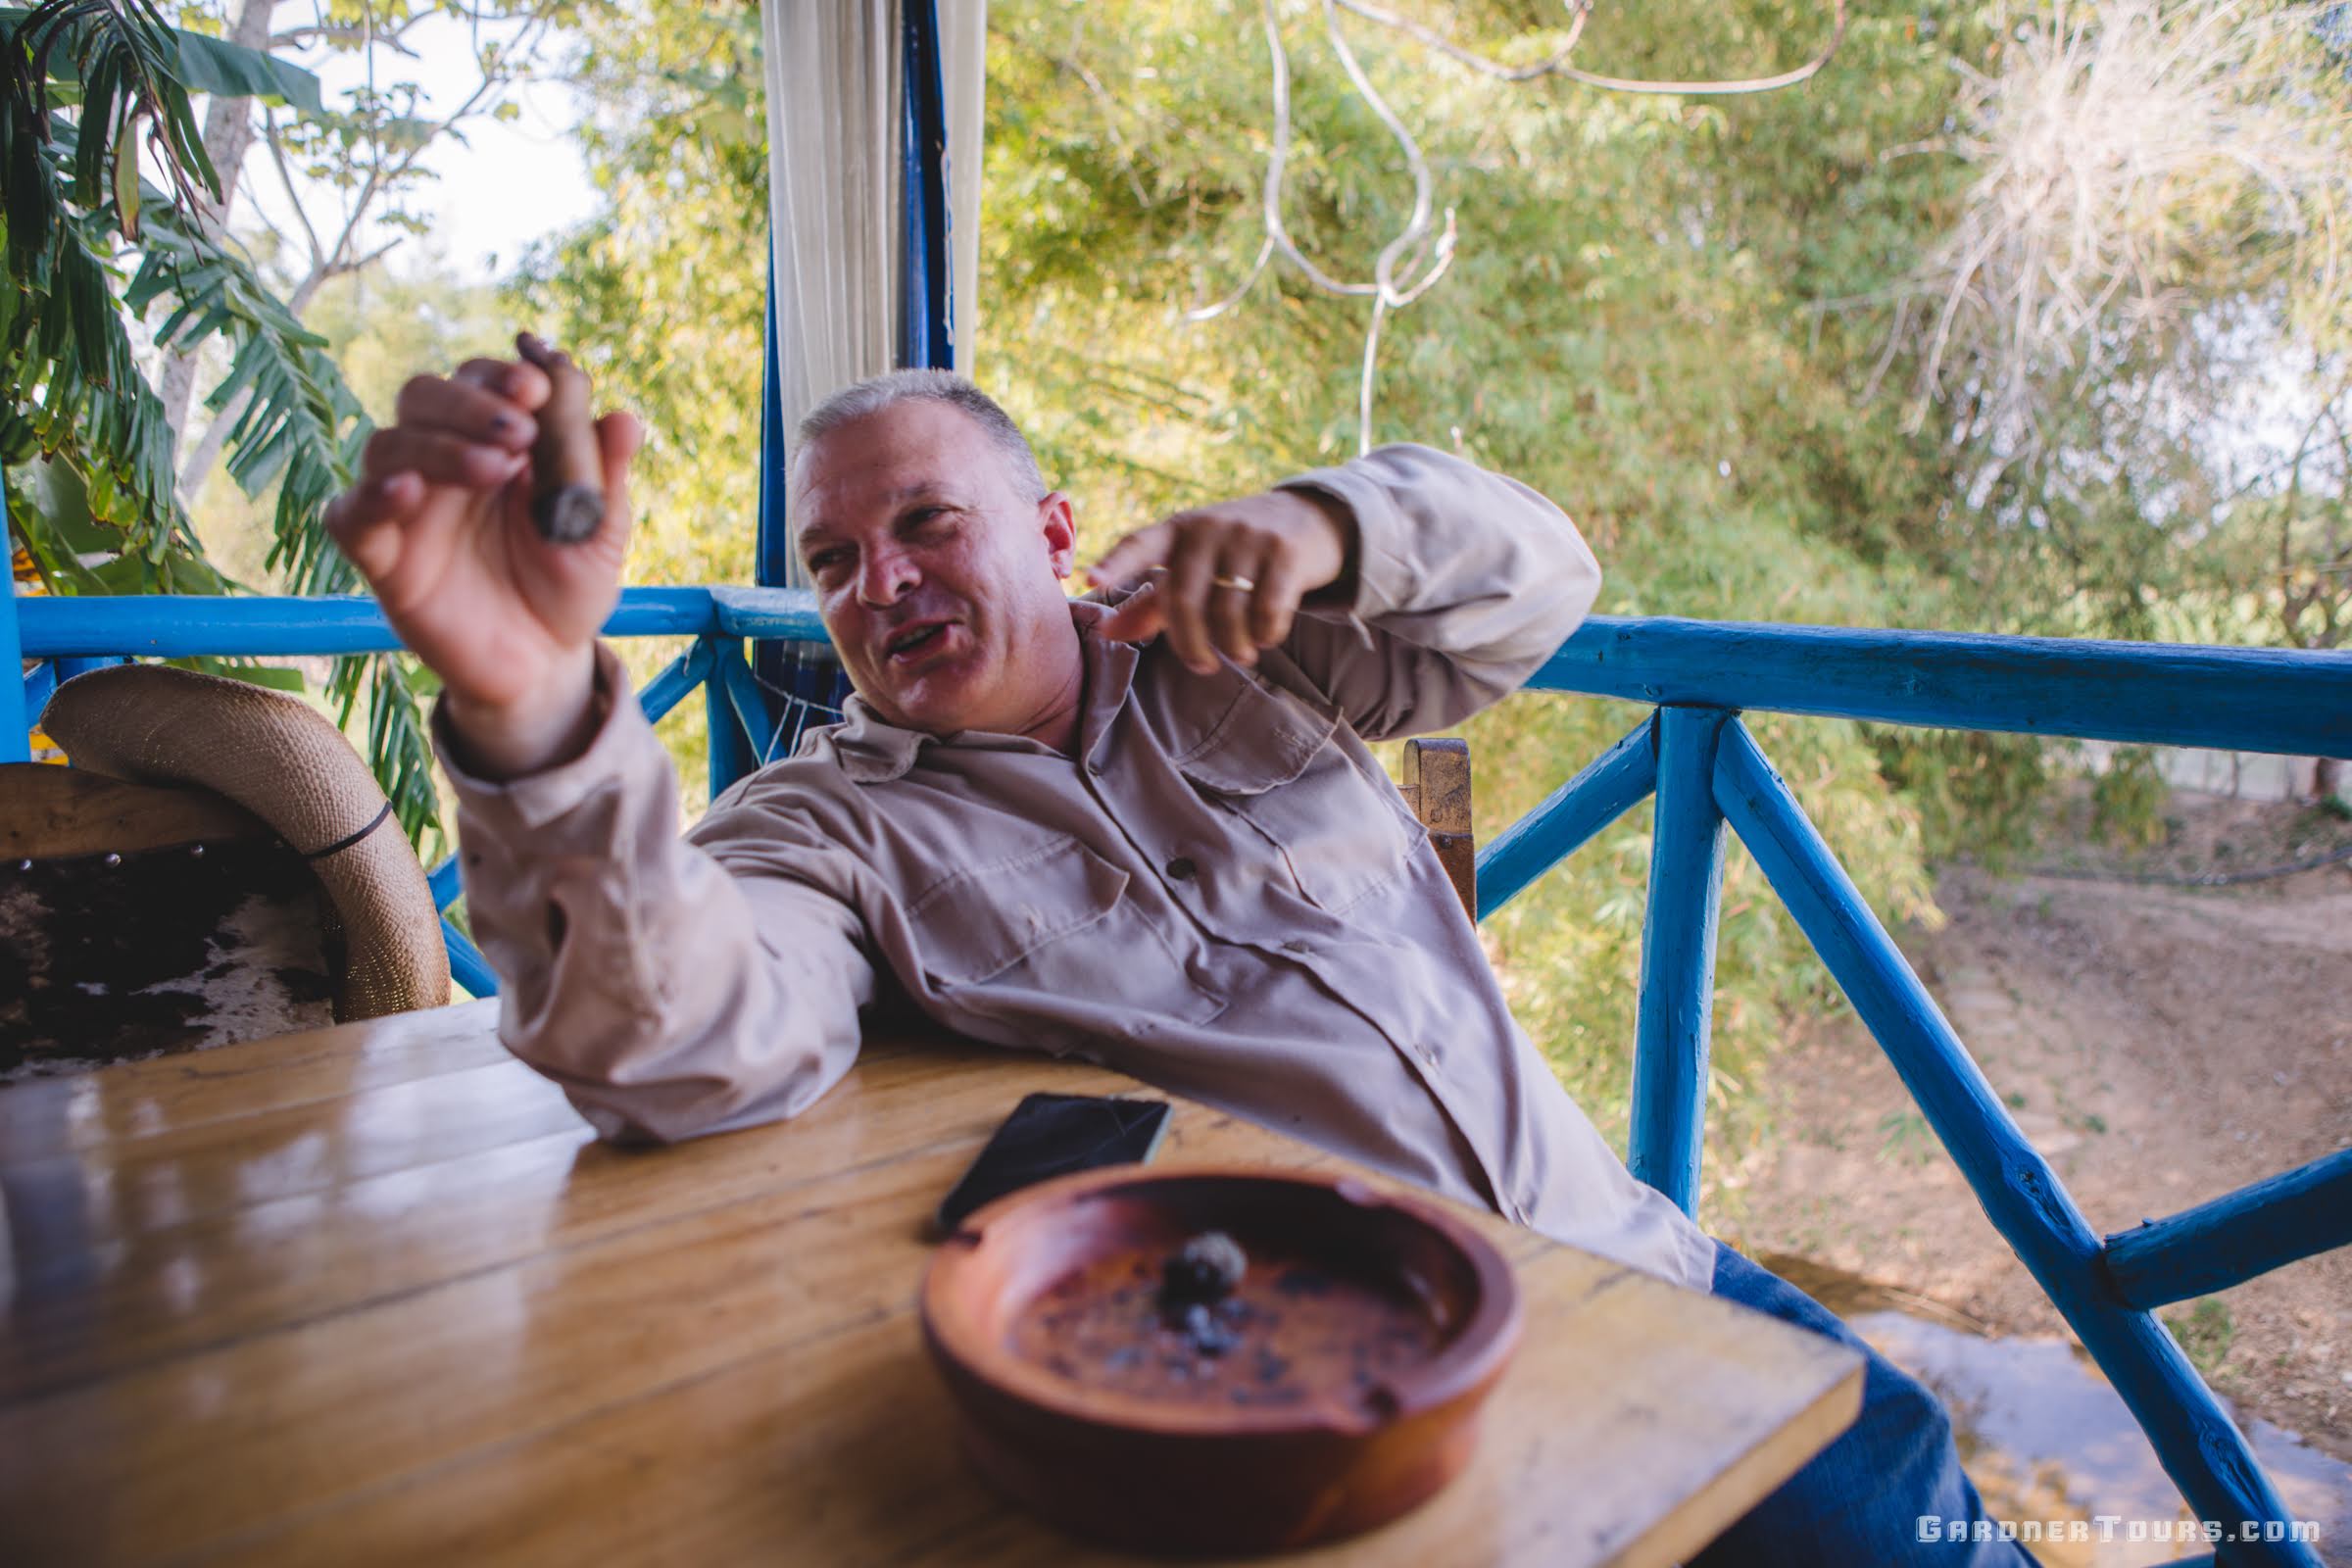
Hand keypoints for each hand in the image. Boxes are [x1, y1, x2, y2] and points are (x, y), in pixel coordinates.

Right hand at [324, 345, 643, 777]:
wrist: (545, 662)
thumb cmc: (569, 584)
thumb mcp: (600, 530)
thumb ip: (606, 475)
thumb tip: (626, 418)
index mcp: (496, 441)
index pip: (481, 380)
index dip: (501, 375)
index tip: (535, 387)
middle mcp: (443, 462)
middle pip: (423, 396)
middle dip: (469, 402)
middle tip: (519, 431)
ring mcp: (409, 507)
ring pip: (387, 445)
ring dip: (438, 445)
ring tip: (493, 469)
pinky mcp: (382, 557)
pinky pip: (349, 515)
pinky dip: (370, 496)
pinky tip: (407, 491)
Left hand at [1088, 489, 1355, 673]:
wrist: (1307, 518)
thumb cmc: (1233, 553)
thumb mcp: (1192, 567)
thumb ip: (1151, 602)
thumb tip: (1106, 634)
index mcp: (1176, 530)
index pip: (1139, 544)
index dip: (1116, 564)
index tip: (1092, 580)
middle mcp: (1208, 528)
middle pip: (1184, 599)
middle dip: (1190, 644)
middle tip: (1202, 667)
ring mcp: (1248, 537)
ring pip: (1227, 610)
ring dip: (1233, 646)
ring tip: (1241, 655)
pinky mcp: (1285, 552)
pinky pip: (1268, 609)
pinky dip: (1265, 634)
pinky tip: (1265, 638)